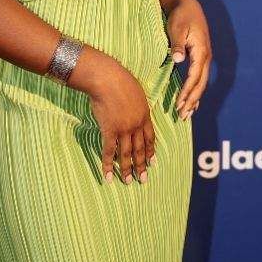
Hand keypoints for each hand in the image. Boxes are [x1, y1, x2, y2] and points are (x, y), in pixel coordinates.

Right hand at [80, 51, 154, 184]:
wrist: (108, 79)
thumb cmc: (120, 80)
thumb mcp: (136, 92)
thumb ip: (136, 104)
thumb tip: (134, 108)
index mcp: (145, 115)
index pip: (150, 138)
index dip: (151, 151)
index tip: (153, 162)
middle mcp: (136, 125)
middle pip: (140, 149)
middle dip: (142, 165)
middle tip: (144, 179)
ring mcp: (124, 129)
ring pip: (126, 153)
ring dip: (128, 169)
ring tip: (128, 181)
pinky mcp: (110, 130)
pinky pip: (109, 151)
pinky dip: (108, 165)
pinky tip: (109, 176)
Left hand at [165, 0, 211, 119]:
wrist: (187, 5)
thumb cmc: (180, 16)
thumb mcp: (176, 28)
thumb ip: (177, 44)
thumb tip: (179, 59)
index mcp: (201, 51)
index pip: (195, 77)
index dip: (188, 91)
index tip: (179, 103)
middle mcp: (206, 56)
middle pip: (201, 83)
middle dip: (192, 100)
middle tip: (182, 115)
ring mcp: (204, 57)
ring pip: (202, 83)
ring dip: (195, 98)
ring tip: (187, 113)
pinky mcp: (200, 57)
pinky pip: (199, 78)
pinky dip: (196, 90)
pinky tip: (191, 100)